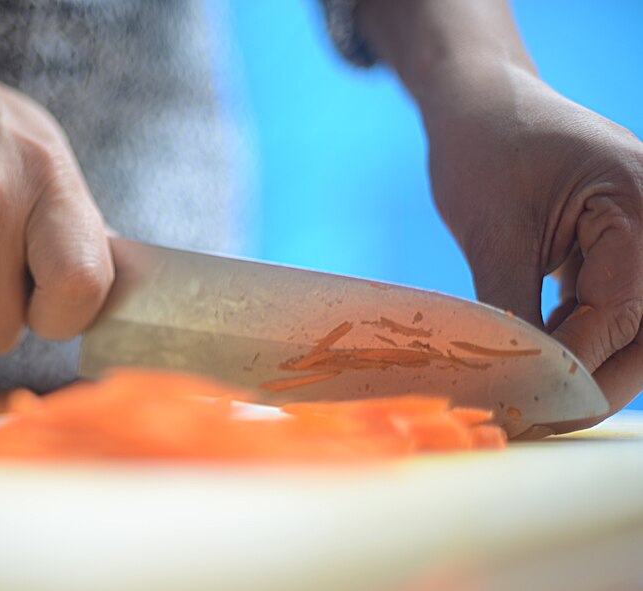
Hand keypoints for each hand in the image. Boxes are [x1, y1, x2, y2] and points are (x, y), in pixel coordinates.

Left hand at [424, 68, 642, 427]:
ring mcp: (642, 233)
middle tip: (540, 422)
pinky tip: (542, 360)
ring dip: (592, 368)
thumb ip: (509, 308)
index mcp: (637, 202)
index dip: (573, 367)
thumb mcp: (492, 231)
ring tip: (535, 402)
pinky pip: (616, 306)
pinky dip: (583, 339)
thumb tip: (511, 382)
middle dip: (596, 383)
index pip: (620, 311)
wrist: (478, 104)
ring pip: (637, 326)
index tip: (528, 410)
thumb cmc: (483, 148)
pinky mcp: (618, 246)